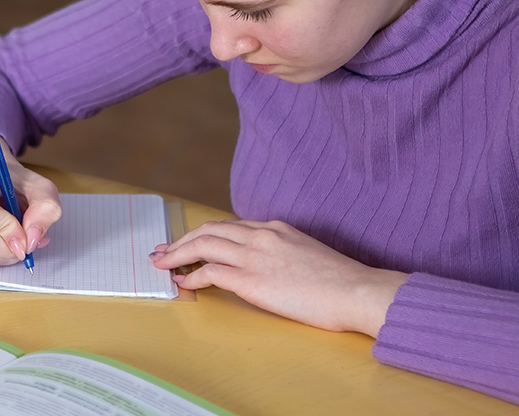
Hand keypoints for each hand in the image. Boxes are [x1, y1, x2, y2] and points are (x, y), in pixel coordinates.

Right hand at [0, 134, 60, 267]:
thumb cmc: (15, 183)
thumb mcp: (40, 187)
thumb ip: (46, 208)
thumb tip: (32, 238)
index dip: (6, 229)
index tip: (25, 235)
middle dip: (10, 246)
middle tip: (27, 241)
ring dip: (5, 253)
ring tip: (15, 236)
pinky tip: (0, 237)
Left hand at [150, 220, 406, 337]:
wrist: (357, 291)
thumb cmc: (340, 282)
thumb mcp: (308, 254)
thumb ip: (283, 253)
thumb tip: (269, 267)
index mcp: (275, 228)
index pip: (230, 226)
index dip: (205, 234)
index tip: (190, 244)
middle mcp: (261, 235)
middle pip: (209, 230)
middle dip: (182, 240)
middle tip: (163, 251)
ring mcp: (255, 255)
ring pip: (203, 244)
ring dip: (177, 254)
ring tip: (162, 264)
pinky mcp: (251, 279)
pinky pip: (210, 272)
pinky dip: (191, 276)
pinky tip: (183, 283)